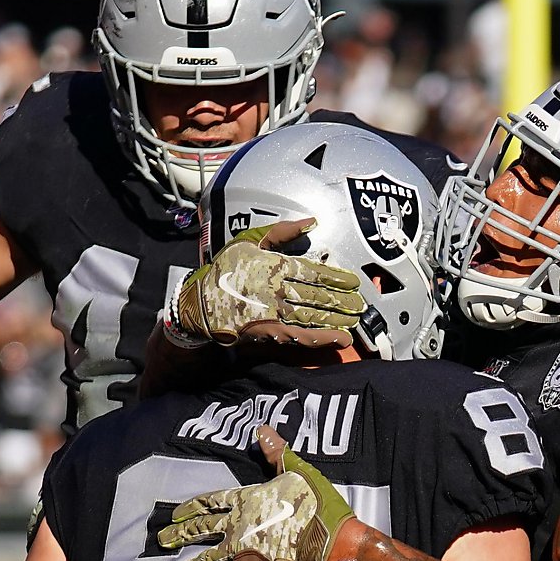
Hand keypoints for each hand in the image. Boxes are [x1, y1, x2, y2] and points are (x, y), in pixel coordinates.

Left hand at [159, 425, 357, 560]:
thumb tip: (261, 429)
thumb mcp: (299, 471)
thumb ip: (277, 452)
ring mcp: (241, 547)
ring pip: (205, 559)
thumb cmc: (319, 505)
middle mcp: (238, 522)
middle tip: (161, 540)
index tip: (176, 513)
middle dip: (180, 535)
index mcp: (248, 498)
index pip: (212, 500)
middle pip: (201, 528)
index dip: (193, 506)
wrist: (331, 541)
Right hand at [173, 219, 365, 348]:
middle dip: (342, 301)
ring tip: (355, 320)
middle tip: (361, 304)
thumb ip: (281, 231)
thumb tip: (311, 221)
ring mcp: (274, 311)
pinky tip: (339, 339)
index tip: (353, 282)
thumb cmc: (223, 269)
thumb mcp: (248, 240)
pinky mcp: (269, 331)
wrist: (199, 301)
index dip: (336, 277)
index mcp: (275, 265)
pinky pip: (301, 336)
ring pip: (313, 315)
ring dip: (336, 319)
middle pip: (318, 295)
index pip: (314, 271)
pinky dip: (321, 338)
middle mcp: (278, 288)